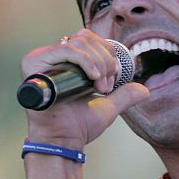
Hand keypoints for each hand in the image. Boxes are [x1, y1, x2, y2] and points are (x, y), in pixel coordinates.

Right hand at [20, 29, 148, 147]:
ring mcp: (41, 59)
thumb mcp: (107, 106)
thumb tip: (145, 90)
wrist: (63, 141)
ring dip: (97, 63)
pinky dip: (85, 60)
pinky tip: (93, 77)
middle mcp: (51, 57)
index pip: (90, 39)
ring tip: (99, 87)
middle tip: (106, 86)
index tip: (113, 78)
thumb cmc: (78, 126)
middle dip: (105, 59)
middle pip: (85, 38)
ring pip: (78, 43)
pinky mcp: (33, 65)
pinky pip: (65, 50)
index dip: (107, 53)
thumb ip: (123, 96)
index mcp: (65, 61)